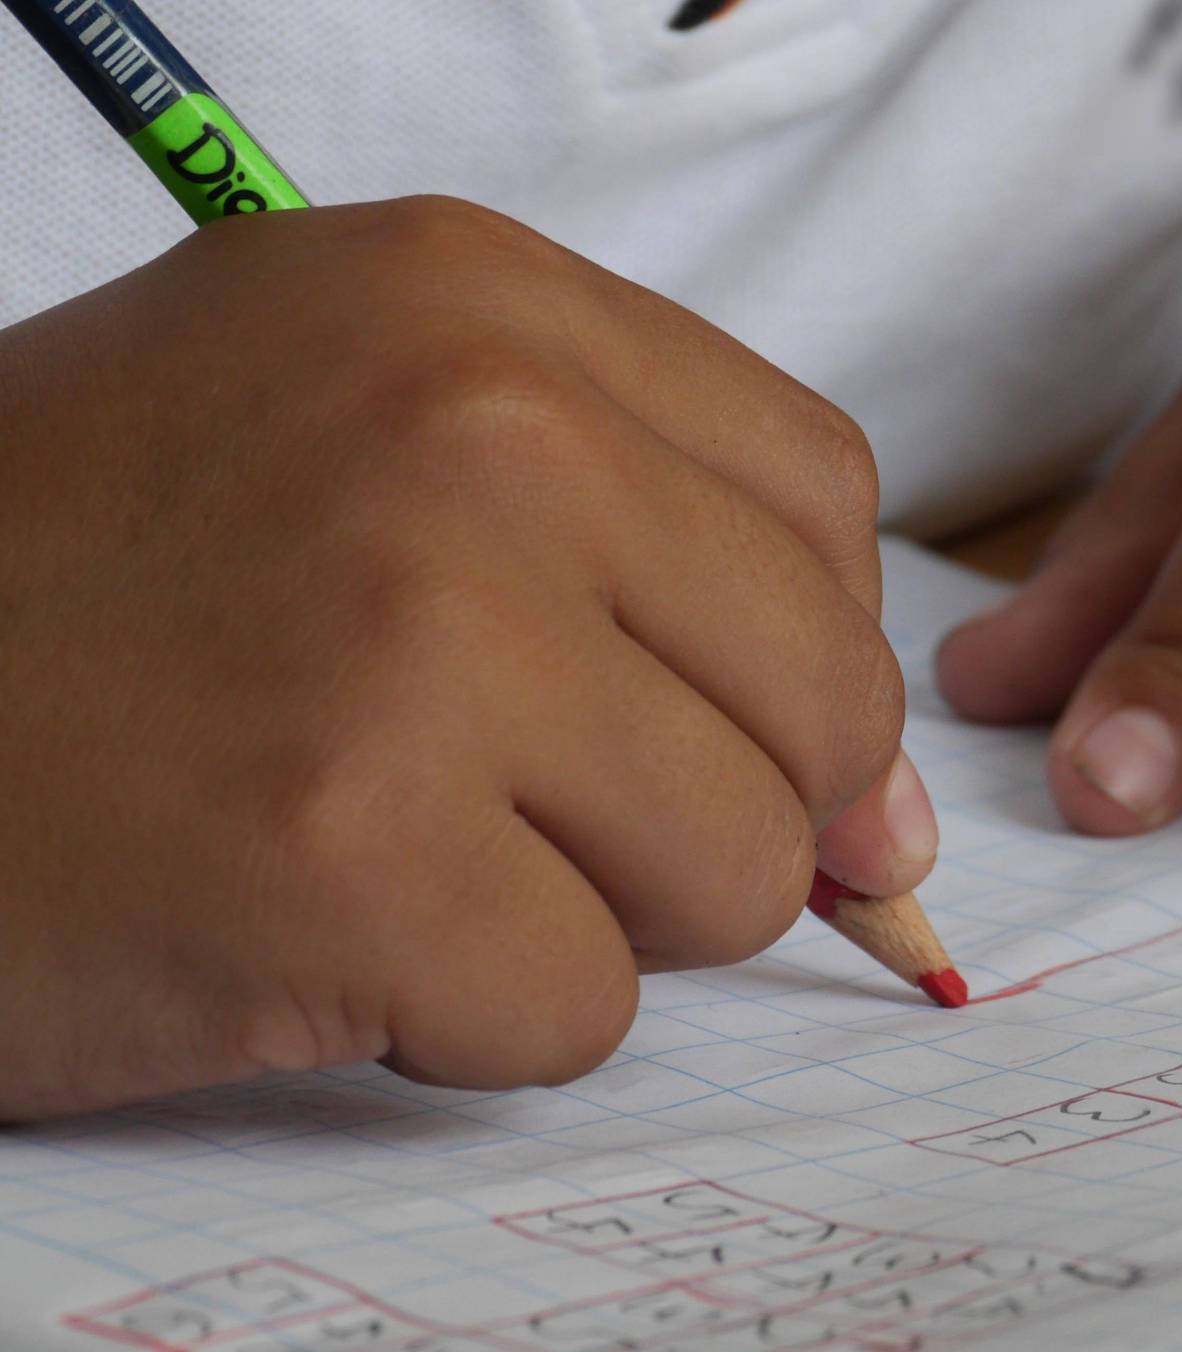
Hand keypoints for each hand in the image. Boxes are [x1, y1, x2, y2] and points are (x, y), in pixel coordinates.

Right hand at [0, 198, 928, 1118]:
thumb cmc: (86, 601)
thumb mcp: (360, 462)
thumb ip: (655, 584)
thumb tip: (896, 823)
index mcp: (479, 304)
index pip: (822, 503)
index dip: (785, 651)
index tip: (695, 719)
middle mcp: (477, 431)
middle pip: (824, 699)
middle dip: (707, 802)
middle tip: (502, 800)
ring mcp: (423, 636)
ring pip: (739, 870)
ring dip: (588, 912)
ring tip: (393, 848)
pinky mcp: (354, 854)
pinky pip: (585, 1010)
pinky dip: (467, 1019)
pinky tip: (313, 930)